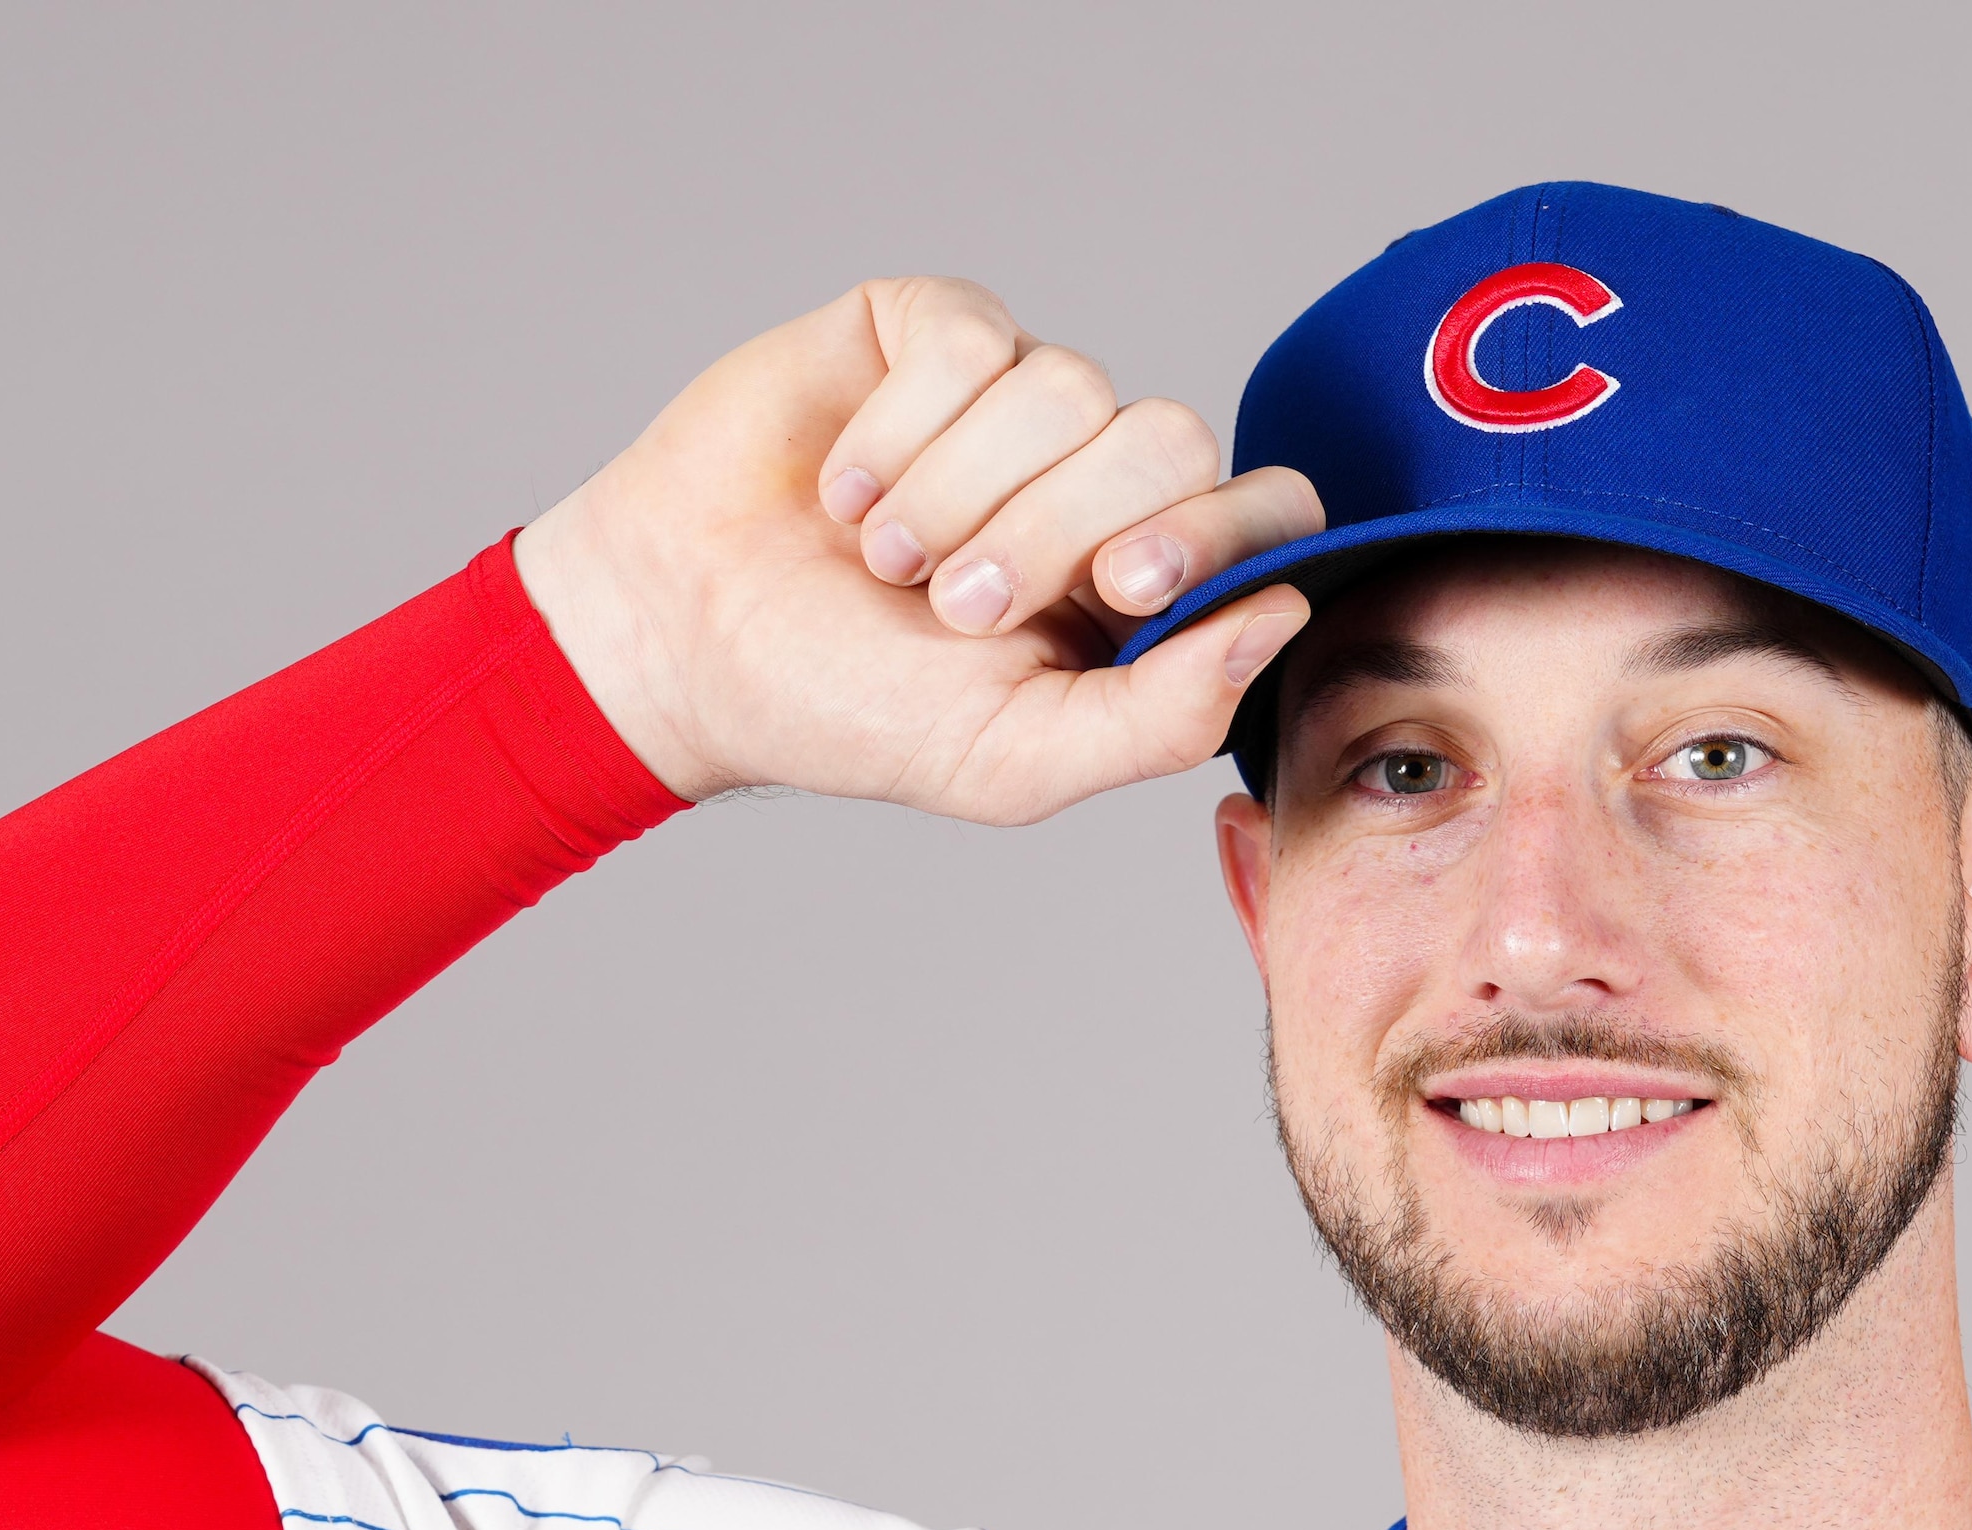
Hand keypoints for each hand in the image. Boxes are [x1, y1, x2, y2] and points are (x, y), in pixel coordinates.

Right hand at [512, 278, 1321, 821]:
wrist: (687, 642)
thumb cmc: (849, 710)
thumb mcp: (1016, 758)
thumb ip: (1165, 714)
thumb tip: (1284, 617)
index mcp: (1142, 578)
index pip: (1263, 513)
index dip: (1212, 537)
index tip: (1116, 590)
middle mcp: (1096, 475)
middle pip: (1169, 438)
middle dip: (1057, 530)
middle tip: (956, 603)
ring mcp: (1017, 395)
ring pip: (1068, 387)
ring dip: (960, 492)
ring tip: (885, 558)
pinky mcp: (932, 330)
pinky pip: (973, 340)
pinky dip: (904, 429)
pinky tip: (846, 490)